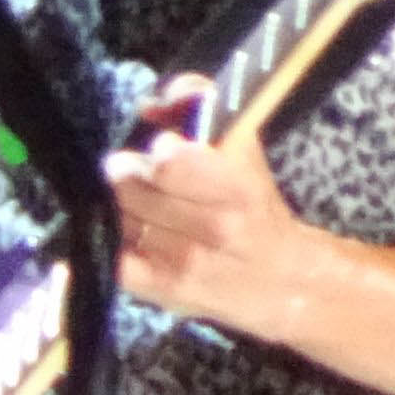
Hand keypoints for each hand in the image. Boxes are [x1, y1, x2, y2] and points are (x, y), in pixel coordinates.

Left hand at [107, 74, 313, 340]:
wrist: (280, 280)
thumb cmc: (257, 210)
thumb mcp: (245, 153)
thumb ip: (201, 112)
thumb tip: (151, 105)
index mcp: (239, 189)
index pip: (177, 162)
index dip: (163, 150)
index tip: (161, 145)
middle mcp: (215, 228)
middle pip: (137, 189)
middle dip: (129, 173)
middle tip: (127, 168)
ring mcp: (185, 263)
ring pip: (123, 218)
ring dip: (122, 204)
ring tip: (137, 200)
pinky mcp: (162, 289)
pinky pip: (116, 258)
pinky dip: (114, 241)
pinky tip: (127, 231)